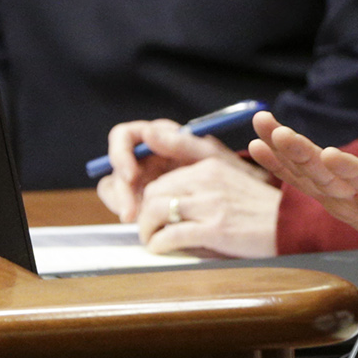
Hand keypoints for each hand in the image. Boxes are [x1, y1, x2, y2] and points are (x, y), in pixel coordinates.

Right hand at [94, 117, 241, 219]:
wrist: (241, 194)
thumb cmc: (226, 168)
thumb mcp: (209, 155)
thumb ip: (181, 143)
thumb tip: (147, 132)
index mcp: (158, 137)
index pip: (123, 137)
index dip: (120, 153)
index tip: (130, 174)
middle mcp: (145, 156)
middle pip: (116, 167)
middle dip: (120, 190)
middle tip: (132, 213)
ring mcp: (143, 178)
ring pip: (115, 188)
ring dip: (122, 204)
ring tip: (136, 220)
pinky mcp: (144, 198)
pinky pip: (126, 204)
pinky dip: (131, 213)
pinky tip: (143, 224)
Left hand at [134, 158, 282, 256]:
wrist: (293, 225)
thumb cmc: (262, 210)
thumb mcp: (233, 182)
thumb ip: (205, 184)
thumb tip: (173, 197)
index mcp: (211, 167)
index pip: (164, 179)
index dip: (152, 199)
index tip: (153, 214)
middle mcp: (207, 180)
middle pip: (155, 192)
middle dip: (144, 214)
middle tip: (149, 230)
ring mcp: (210, 204)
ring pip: (156, 211)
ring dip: (147, 230)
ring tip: (153, 240)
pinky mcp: (215, 228)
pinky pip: (171, 234)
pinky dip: (158, 244)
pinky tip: (160, 249)